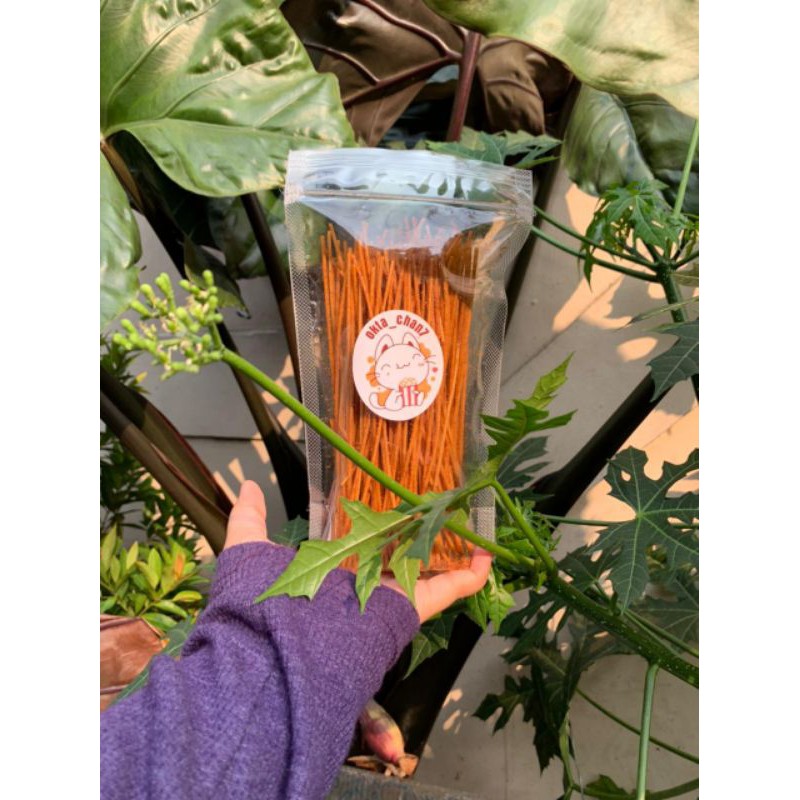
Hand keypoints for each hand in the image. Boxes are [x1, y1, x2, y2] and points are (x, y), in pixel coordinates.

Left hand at [224, 481, 492, 622]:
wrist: (274, 652)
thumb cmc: (263, 601)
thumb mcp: (250, 550)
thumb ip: (249, 519)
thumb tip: (247, 486)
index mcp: (330, 574)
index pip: (358, 548)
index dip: (377, 529)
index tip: (392, 507)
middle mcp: (361, 587)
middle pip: (398, 556)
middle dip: (418, 534)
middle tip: (437, 507)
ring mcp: (386, 597)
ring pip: (426, 568)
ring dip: (450, 548)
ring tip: (468, 523)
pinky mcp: (406, 607)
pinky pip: (445, 591)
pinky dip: (469, 575)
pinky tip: (486, 554)